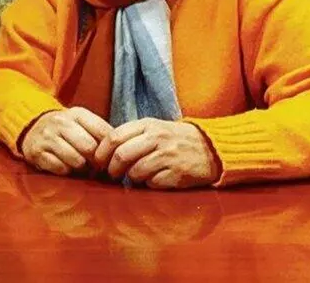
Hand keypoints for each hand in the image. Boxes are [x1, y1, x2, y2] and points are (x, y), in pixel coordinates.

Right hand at [20, 107, 112, 175]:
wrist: (32, 127)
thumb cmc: (65, 129)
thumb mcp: (82, 122)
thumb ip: (100, 132)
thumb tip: (119, 149)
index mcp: (77, 113)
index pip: (102, 132)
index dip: (109, 149)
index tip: (109, 157)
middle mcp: (61, 122)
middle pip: (89, 147)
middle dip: (95, 161)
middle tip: (96, 166)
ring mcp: (47, 137)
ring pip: (76, 160)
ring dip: (81, 168)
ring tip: (81, 166)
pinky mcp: (37, 152)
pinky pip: (60, 168)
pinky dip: (66, 171)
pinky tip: (66, 166)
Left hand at [94, 118, 219, 189]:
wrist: (211, 148)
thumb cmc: (175, 140)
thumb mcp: (154, 128)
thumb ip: (131, 135)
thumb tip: (103, 150)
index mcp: (148, 125)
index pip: (114, 136)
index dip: (101, 152)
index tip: (98, 162)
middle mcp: (158, 138)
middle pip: (121, 155)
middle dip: (112, 170)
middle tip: (112, 175)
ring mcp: (168, 156)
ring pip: (135, 172)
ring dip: (131, 178)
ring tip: (136, 177)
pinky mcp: (177, 174)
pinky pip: (152, 183)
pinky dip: (149, 184)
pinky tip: (155, 179)